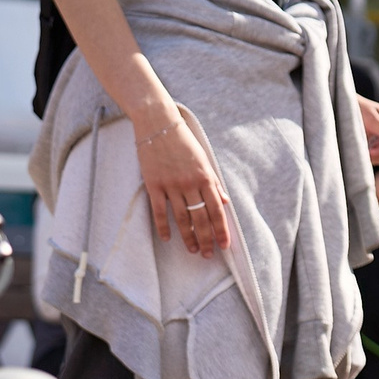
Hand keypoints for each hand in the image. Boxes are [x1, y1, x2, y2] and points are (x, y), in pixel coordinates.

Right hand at [136, 110, 229, 254]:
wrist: (158, 123)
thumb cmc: (183, 141)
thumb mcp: (204, 159)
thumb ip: (214, 182)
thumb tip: (225, 202)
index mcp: (205, 177)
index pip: (217, 210)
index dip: (221, 230)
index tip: (225, 245)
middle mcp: (190, 183)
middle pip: (201, 218)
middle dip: (206, 239)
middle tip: (208, 255)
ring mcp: (171, 185)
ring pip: (182, 218)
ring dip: (188, 237)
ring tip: (193, 250)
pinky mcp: (154, 184)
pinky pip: (160, 210)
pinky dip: (164, 226)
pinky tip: (168, 238)